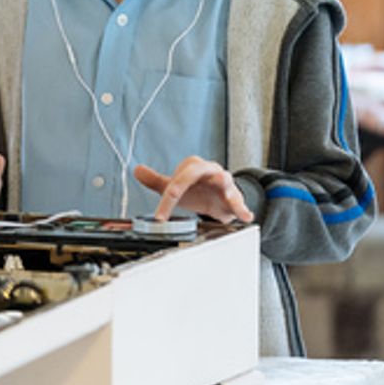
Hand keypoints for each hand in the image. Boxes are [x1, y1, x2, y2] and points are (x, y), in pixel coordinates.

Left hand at [134, 156, 253, 223]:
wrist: (219, 198)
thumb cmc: (198, 190)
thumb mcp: (176, 186)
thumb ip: (156, 180)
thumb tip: (137, 170)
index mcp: (193, 167)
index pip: (176, 180)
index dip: (166, 198)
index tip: (160, 217)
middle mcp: (209, 170)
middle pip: (196, 171)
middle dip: (183, 182)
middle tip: (172, 192)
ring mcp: (224, 182)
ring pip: (224, 180)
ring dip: (224, 186)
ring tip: (226, 192)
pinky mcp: (235, 197)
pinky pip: (239, 202)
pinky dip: (243, 209)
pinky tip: (246, 216)